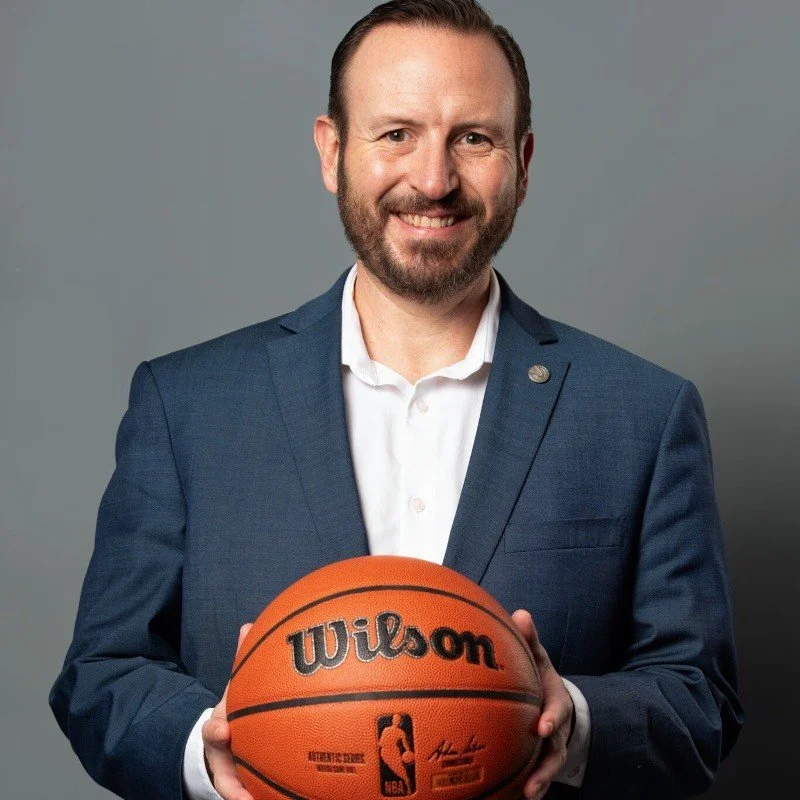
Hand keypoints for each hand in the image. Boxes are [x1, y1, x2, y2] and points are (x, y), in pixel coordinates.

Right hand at [202, 622, 254, 799]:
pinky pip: (246, 794)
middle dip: (230, 776)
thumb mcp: (236, 685)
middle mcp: (222, 754)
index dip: (217, 731)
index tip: (223, 730)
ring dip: (244, 796)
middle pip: (223, 768)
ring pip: (234, 787)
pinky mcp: (240, 784)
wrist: (225, 735)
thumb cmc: (236, 708)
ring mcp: (230, 771)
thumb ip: (241, 658)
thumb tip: (247, 625)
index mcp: (220, 727)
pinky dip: (252, 799)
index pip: (213, 730)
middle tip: (243, 788)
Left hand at [512, 610, 574, 799]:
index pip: (558, 712)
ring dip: (538, 783)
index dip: (553, 720)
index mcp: (557, 703)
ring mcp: (549, 748)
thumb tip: (520, 613)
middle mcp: (556, 730)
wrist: (552, 699)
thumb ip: (530, 638)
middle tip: (532, 781)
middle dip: (546, 767)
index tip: (542, 727)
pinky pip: (534, 775)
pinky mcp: (538, 760)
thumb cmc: (540, 676)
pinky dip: (526, 787)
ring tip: (526, 796)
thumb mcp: (538, 656)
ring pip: (547, 768)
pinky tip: (509, 797)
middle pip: (555, 751)